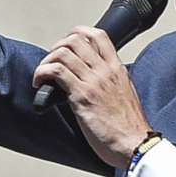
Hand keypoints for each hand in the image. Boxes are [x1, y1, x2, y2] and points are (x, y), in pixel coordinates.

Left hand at [33, 27, 155, 167]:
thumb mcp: (126, 95)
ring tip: (43, 74)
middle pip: (76, 40)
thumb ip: (111, 83)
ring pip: (63, 52)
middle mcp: (105, 71)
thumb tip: (93, 81)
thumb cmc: (129, 127)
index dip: (78, 32)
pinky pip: (56, 72)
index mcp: (117, 69)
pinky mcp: (82, 96)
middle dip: (57, 46)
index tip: (67, 42)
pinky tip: (40, 83)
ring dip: (46, 61)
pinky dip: (42, 73)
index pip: (98, 36)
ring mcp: (93, 82)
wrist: (135, 144)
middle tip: (52, 61)